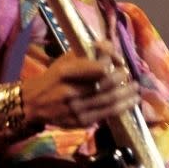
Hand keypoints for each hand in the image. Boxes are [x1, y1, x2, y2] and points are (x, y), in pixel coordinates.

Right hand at [20, 40, 138, 127]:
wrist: (32, 104)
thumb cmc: (53, 78)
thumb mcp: (64, 61)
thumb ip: (86, 53)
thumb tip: (110, 46)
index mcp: (65, 73)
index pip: (98, 68)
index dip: (113, 64)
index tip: (119, 62)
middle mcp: (70, 92)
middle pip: (106, 84)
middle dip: (122, 78)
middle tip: (129, 74)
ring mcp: (75, 109)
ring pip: (110, 100)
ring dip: (127, 93)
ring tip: (136, 88)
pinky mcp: (81, 121)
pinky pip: (107, 114)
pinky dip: (123, 107)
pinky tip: (131, 101)